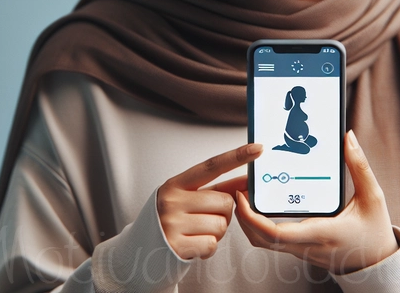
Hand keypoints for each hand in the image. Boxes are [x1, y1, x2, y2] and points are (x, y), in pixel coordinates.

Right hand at [157, 143, 262, 259]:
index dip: (237, 156)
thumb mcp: (187, 199)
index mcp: (176, 184)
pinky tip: (193, 244)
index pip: (212, 166)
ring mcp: (172, 223)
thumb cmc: (171, 221)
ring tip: (198, 232)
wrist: (143, 252)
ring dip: (217, 232)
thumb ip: (215, 190)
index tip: (257, 148)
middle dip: (225, 213)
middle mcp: (172, 200)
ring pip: (222, 225)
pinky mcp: (176, 246)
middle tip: (207, 218)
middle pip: (225, 201)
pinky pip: (212, 244)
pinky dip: (208, 247)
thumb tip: (247, 183)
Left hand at [235, 130, 397, 273]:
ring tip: (248, 194)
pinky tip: (265, 205)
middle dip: (243, 216)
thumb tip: (348, 138)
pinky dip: (261, 226)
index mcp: (320, 233)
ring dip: (250, 222)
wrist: (379, 265)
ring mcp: (302, 251)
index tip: (242, 195)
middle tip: (239, 189)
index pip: (274, 233)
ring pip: (264, 243)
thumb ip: (359, 166)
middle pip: (260, 239)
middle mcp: (306, 246)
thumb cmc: (375, 233)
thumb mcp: (373, 197)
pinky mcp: (301, 250)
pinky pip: (274, 242)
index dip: (251, 217)